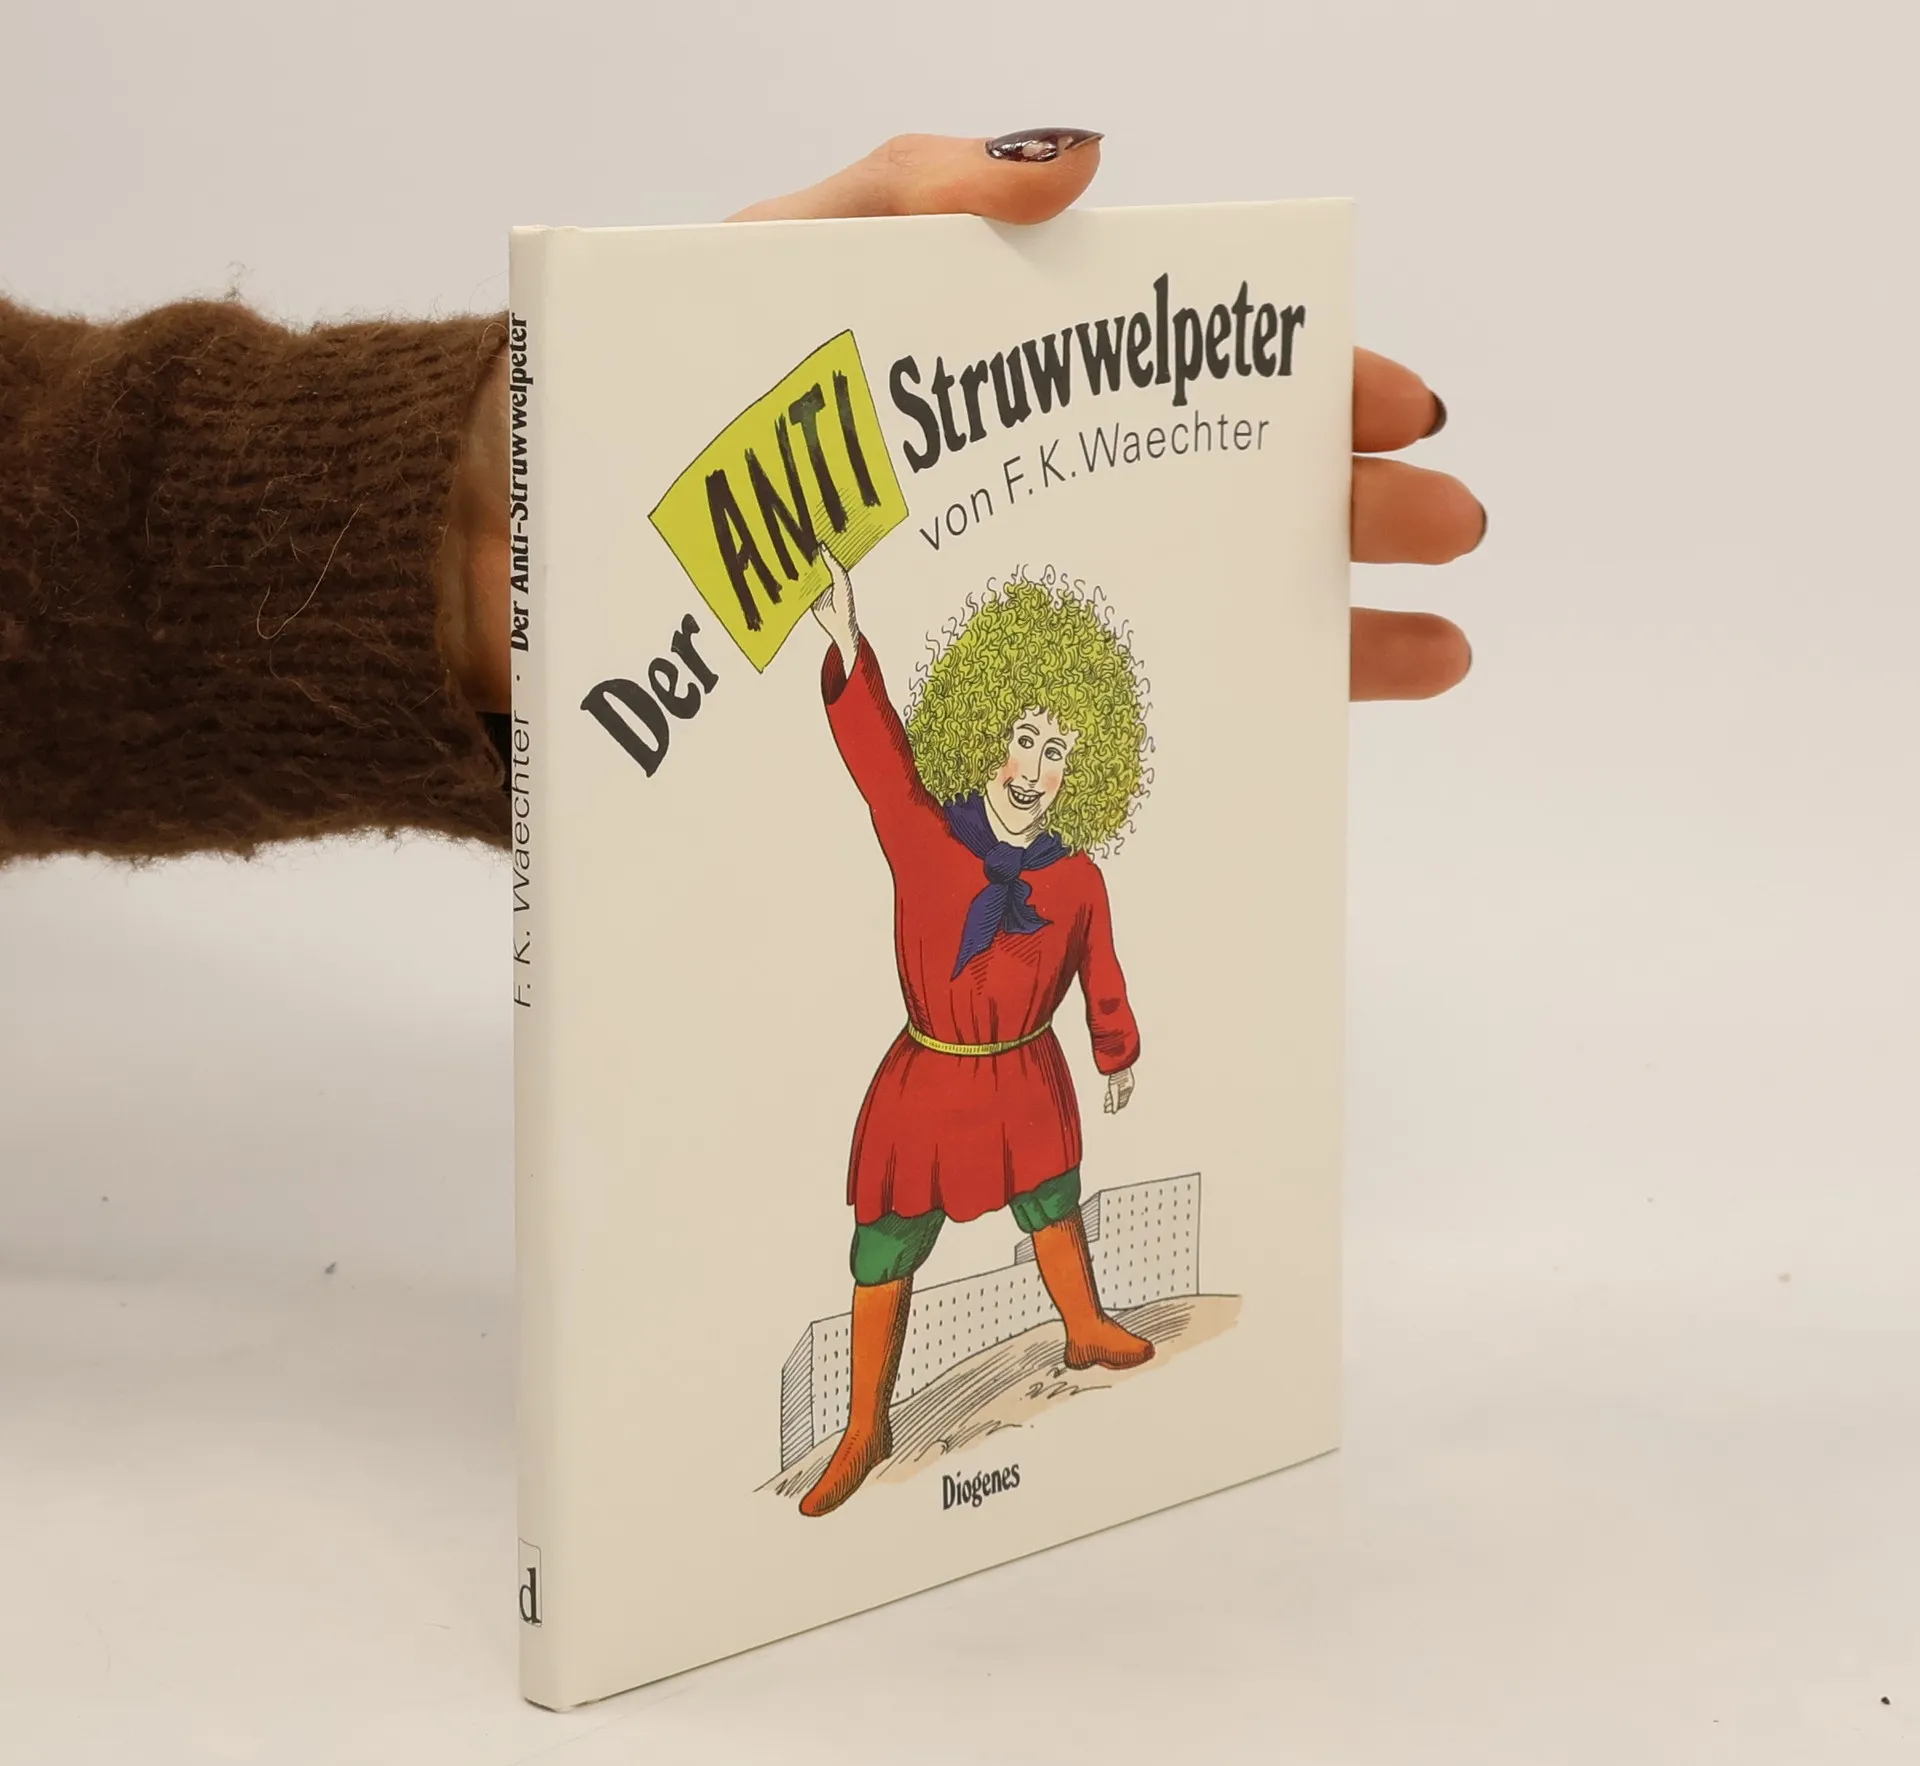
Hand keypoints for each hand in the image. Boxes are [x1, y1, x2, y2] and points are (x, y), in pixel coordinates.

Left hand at [445, 133, 1481, 712]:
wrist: (500, 581)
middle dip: (1338, 518)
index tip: (1393, 410)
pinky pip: (1070, 736)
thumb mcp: (771, 265)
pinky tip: (1275, 745)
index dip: (1297, 393)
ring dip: (1306, 639)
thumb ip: (910, 192)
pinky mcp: (917, 726)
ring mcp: (970, 619)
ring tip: (1426, 658)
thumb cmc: (632, 408)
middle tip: (1445, 536)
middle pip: (1204, 505)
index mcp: (987, 402)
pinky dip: (1178, 740)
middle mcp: (1001, 511)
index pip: (1176, 389)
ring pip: (1169, 625)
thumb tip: (1086, 160)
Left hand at [1104, 1067, 1134, 1114]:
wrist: (1118, 1061)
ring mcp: (1123, 1082)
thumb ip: (1114, 1101)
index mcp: (1128, 1089)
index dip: (1115, 1107)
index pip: (1122, 1102)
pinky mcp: (1119, 1079)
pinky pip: (1116, 1089)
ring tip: (1105, 1104)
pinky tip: (1107, 1096)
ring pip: (1117, 1094)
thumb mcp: (1114, 1090)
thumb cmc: (1117, 1074)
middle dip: (1112, 1104)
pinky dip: (1111, 1094)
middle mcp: (1127, 1086)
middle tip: (1105, 1109)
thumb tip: (1114, 1112)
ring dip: (1111, 1100)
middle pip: (1119, 1099)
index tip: (1109, 1111)